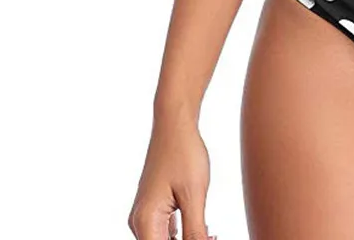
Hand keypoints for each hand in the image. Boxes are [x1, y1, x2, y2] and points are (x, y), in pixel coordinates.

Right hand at [128, 108, 214, 239]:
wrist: (175, 125)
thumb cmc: (184, 154)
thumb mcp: (194, 195)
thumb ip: (195, 231)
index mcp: (146, 222)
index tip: (209, 238)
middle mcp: (139, 223)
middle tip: (214, 235)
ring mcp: (144, 216)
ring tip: (212, 234)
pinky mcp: (153, 209)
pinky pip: (165, 233)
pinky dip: (182, 236)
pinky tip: (204, 231)